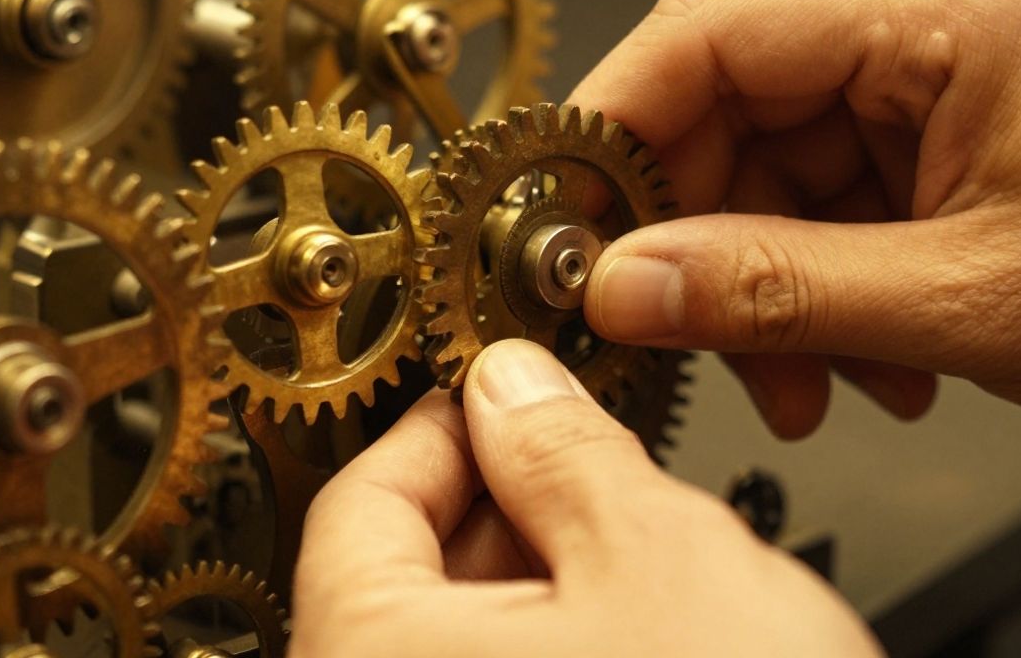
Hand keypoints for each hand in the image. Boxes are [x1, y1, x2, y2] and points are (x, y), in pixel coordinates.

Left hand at [290, 341, 880, 656]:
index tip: (502, 394)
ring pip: (460, 644)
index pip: (360, 501)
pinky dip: (557, 653)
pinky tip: (639, 639)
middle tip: (584, 460)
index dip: (444, 427)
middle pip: (403, 575)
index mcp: (371, 656)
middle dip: (504, 506)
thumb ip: (568, 453)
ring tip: (634, 558)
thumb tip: (517, 388)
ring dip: (541, 586)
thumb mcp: (660, 560)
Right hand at [572, 0, 1020, 436]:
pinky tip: (857, 350)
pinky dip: (819, 266)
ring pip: (772, 149)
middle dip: (699, 232)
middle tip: (678, 332)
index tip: (561, 225)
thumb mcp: (966, 299)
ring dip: (764, 272)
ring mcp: (942, 42)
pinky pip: (830, 173)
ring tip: (805, 378)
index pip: (710, 29)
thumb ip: (771, 292)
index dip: (612, 131)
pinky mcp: (948, 97)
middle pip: (729, 94)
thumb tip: (623, 286)